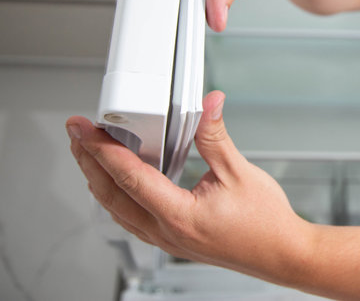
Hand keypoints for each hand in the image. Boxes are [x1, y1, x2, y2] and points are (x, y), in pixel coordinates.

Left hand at [66, 91, 313, 279]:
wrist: (282, 255)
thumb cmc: (266, 224)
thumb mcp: (239, 173)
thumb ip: (216, 136)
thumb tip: (209, 104)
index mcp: (177, 215)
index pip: (127, 176)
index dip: (101, 148)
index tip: (83, 129)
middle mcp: (165, 231)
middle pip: (110, 195)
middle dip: (88, 162)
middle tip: (77, 135)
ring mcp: (167, 239)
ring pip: (118, 209)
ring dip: (101, 180)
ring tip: (93, 154)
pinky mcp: (174, 239)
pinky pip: (132, 218)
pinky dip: (119, 195)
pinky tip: (123, 182)